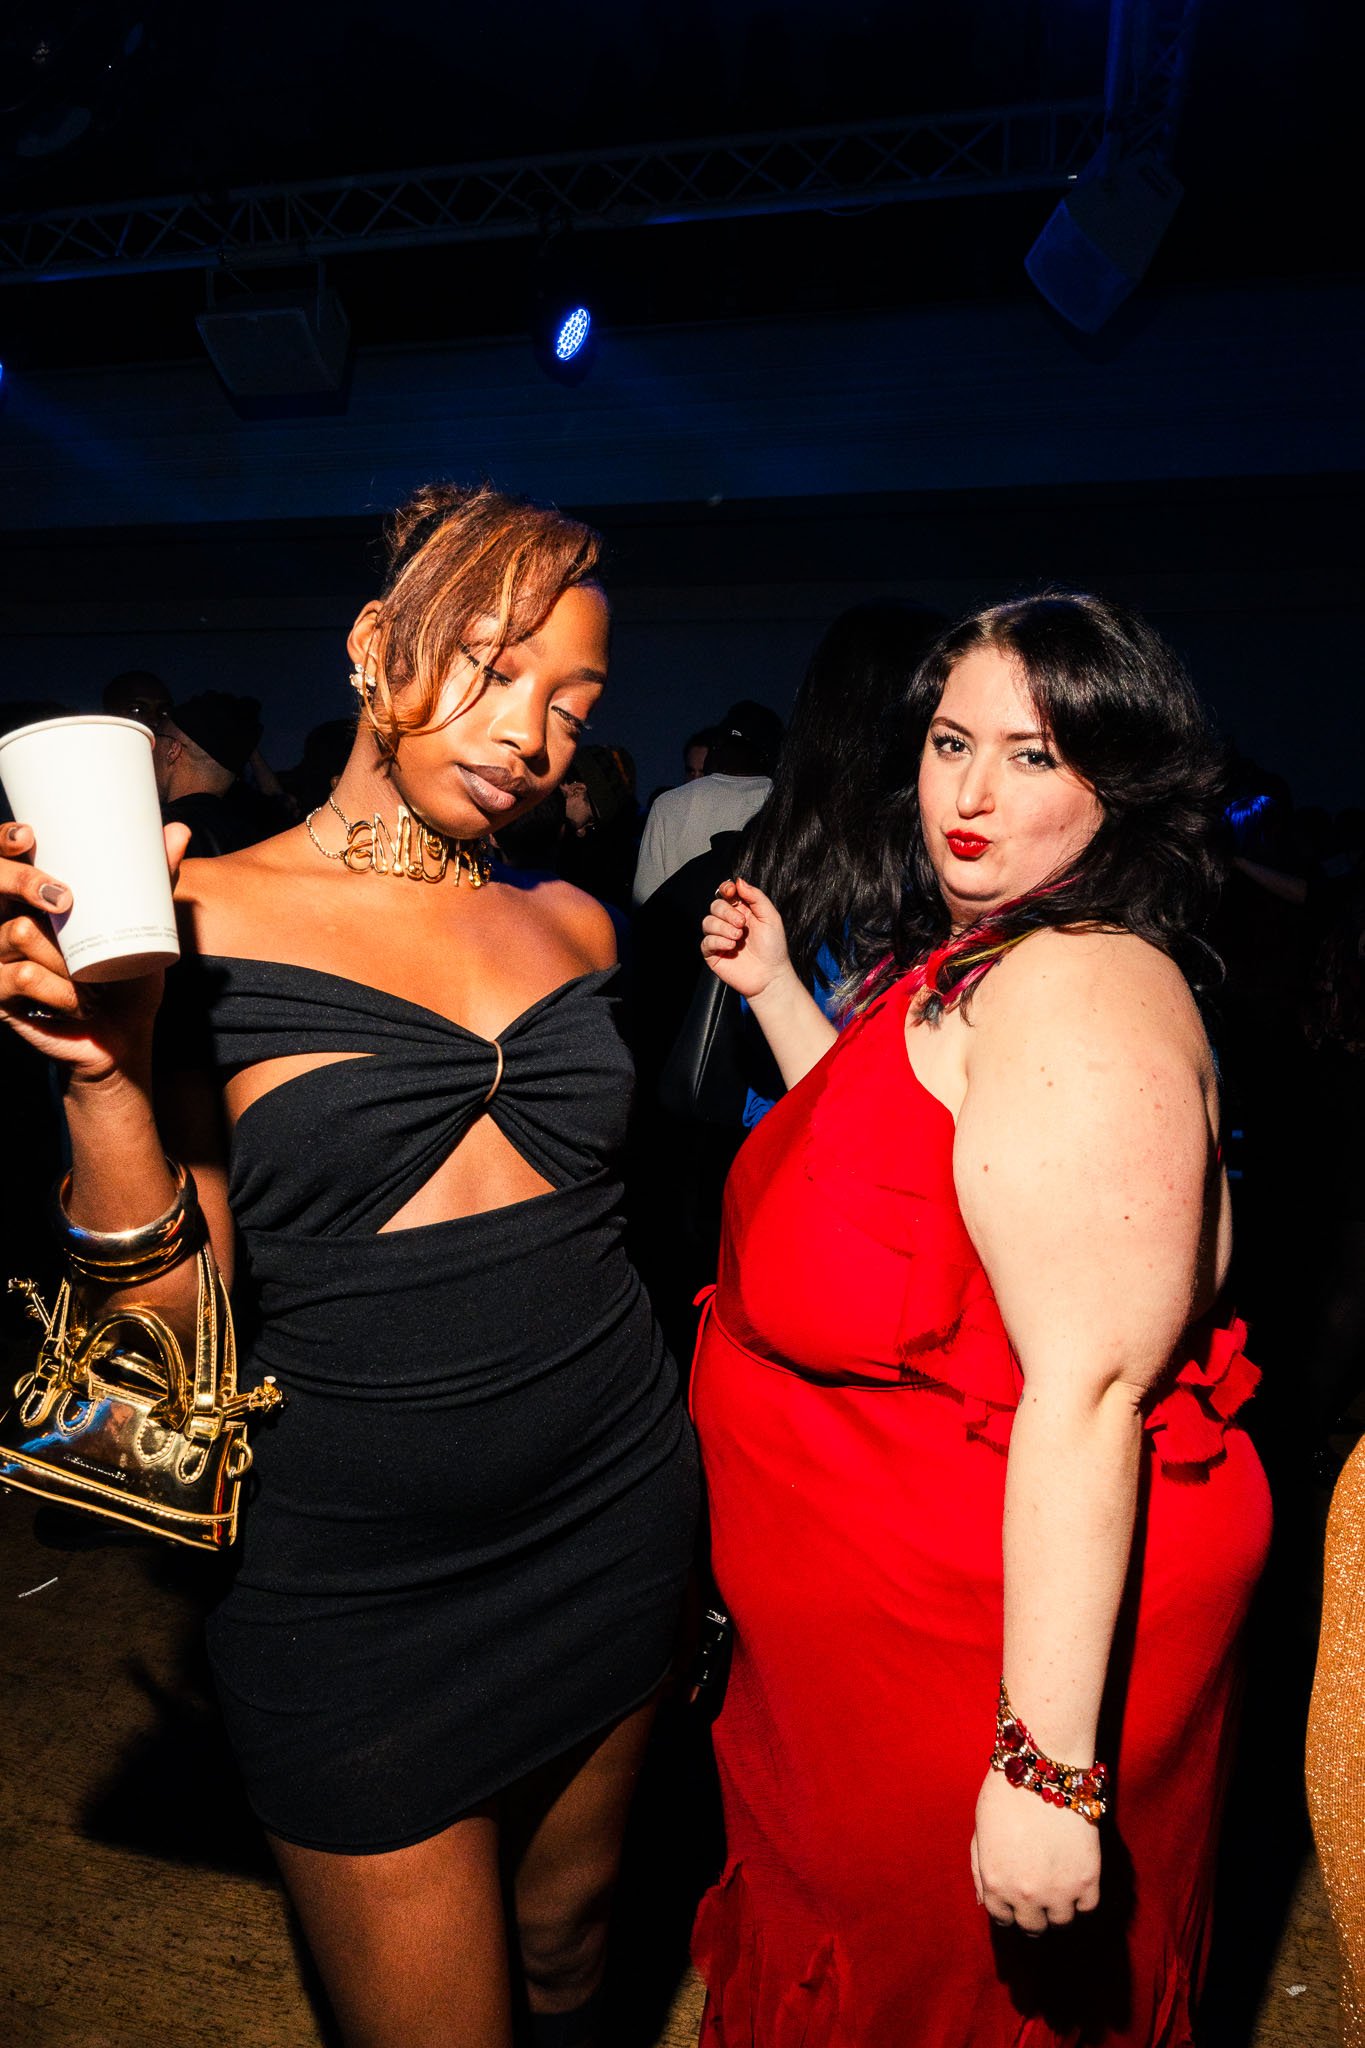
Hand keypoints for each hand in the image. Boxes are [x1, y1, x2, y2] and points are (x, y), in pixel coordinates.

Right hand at [0, 819, 191, 1083]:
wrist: (124, 1034)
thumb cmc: (129, 974)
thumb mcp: (145, 925)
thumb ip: (157, 880)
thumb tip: (180, 830)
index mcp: (30, 898)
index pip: (1, 858)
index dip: (3, 841)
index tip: (29, 836)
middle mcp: (5, 922)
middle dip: (24, 882)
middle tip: (65, 900)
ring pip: (15, 932)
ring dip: (60, 955)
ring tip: (88, 977)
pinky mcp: (0, 996)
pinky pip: (22, 978)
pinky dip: (58, 990)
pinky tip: (77, 1002)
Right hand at [700, 877, 794, 1005]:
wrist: (770, 975)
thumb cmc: (773, 948)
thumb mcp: (770, 917)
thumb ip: (756, 897)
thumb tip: (738, 881)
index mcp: (743, 911)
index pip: (726, 893)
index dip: (726, 889)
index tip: (731, 891)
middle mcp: (729, 922)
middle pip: (715, 905)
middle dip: (727, 912)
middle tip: (742, 924)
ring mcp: (720, 938)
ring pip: (707, 922)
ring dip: (723, 927)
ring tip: (738, 937)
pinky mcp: (713, 953)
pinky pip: (706, 941)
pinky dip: (718, 941)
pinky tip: (731, 946)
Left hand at [970, 1767, 1100, 1936]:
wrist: (1043, 1768)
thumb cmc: (1005, 1794)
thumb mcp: (980, 1832)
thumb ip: (980, 1870)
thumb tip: (984, 1902)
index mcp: (995, 1883)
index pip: (1002, 1919)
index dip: (1009, 1910)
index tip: (1017, 1901)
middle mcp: (1025, 1894)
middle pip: (1033, 1927)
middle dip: (1033, 1915)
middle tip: (1039, 1899)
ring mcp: (1058, 1890)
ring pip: (1061, 1922)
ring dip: (1058, 1909)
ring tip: (1058, 1889)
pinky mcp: (1087, 1879)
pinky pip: (1087, 1907)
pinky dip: (1082, 1899)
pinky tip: (1075, 1881)